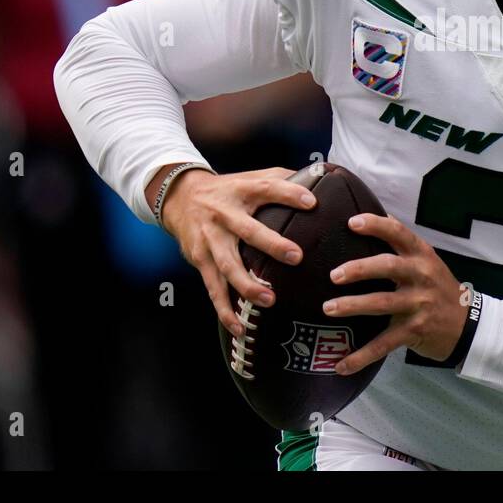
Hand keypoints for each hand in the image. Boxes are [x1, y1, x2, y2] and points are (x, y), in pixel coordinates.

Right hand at [158, 166, 315, 336]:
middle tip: (296, 257)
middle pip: (248, 230)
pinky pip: (213, 288)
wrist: (180, 198)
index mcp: (242, 191)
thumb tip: (322, 175)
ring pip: (227, 265)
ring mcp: (210, 239)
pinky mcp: (200, 260)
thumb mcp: (250, 177)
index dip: (289, 193)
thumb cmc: (228, 190)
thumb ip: (282, 178)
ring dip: (247, 284)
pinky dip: (225, 310)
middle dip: (271, 244)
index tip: (312, 202)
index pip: (267, 187)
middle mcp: (224, 214)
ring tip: (269, 300)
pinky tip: (240, 328)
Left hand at [323, 214, 468, 374]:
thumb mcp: (428, 262)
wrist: (468, 325)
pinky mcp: (414, 331)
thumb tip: (379, 216)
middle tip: (334, 275)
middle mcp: (421, 276)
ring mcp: (418, 304)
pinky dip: (361, 356)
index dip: (376, 225)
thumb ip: (404, 245)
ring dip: (353, 306)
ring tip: (328, 309)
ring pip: (382, 303)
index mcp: (422, 255)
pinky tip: (341, 365)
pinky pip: (384, 344)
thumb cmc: (439, 288)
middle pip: (388, 266)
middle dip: (359, 269)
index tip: (352, 222)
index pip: (399, 233)